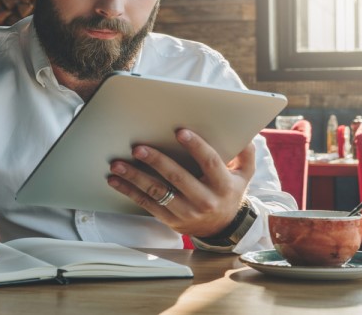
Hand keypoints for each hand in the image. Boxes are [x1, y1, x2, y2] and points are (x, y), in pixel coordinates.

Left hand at [107, 128, 255, 237]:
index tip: (179, 131)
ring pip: (157, 192)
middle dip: (156, 161)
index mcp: (223, 185)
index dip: (196, 147)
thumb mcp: (244, 175)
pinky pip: (147, 204)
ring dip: (135, 177)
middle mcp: (205, 200)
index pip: (211, 163)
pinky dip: (129, 191)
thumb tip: (246, 132)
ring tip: (117, 164)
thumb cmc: (229, 192)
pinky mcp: (171, 220)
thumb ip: (245, 153)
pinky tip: (115, 180)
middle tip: (138, 148)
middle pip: (178, 178)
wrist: (222, 229)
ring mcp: (186, 212)